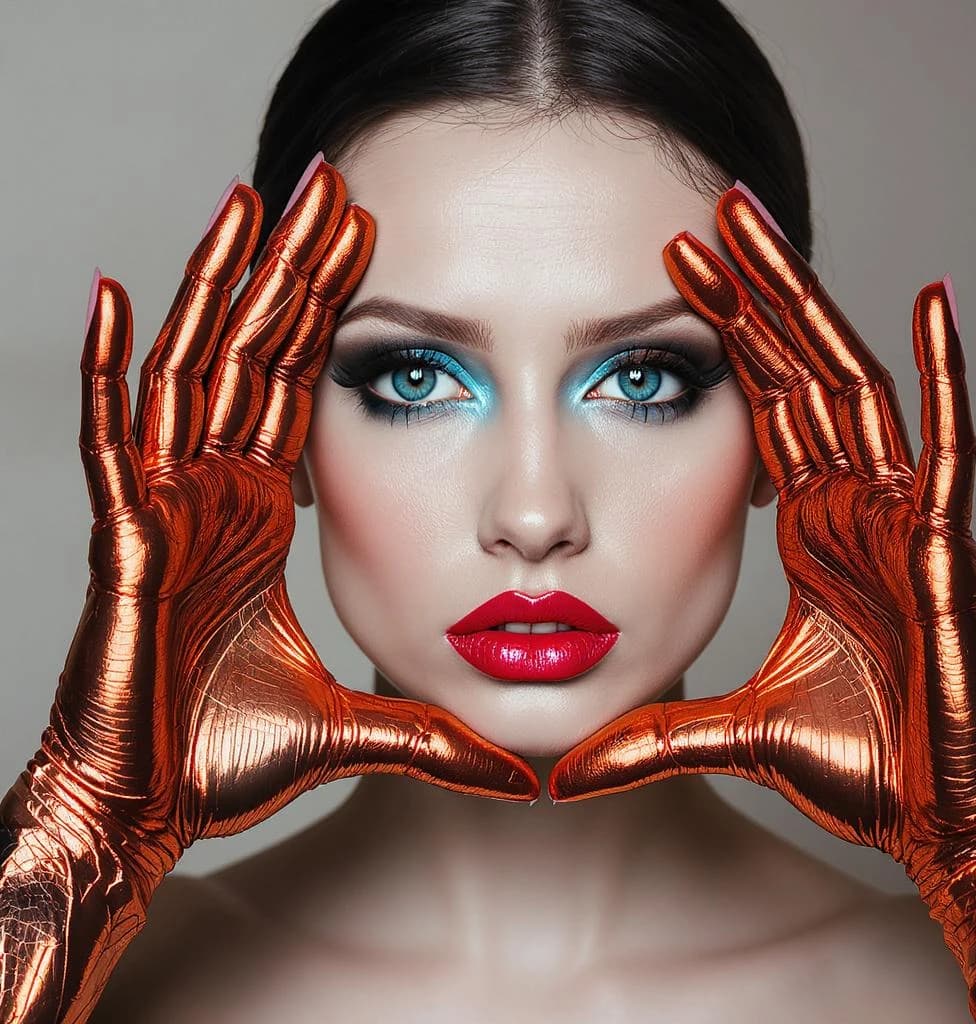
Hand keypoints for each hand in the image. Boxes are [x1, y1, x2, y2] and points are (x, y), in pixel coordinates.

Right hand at [12, 159, 536, 875]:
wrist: (148, 813)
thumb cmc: (230, 763)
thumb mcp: (358, 727)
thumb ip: (432, 734)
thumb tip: (522, 769)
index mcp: (262, 515)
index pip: (300, 387)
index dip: (328, 314)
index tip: (369, 243)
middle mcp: (213, 494)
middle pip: (255, 355)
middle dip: (290, 270)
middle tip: (330, 183)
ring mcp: (165, 508)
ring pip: (192, 371)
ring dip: (218, 286)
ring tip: (248, 202)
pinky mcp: (123, 540)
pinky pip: (109, 438)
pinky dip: (104, 367)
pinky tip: (112, 293)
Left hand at [549, 185, 975, 874]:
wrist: (937, 824)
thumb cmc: (858, 769)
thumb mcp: (732, 732)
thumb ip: (655, 736)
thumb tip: (565, 766)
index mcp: (811, 531)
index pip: (762, 407)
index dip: (725, 338)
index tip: (673, 270)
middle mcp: (853, 509)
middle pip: (799, 374)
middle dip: (756, 293)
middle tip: (709, 211)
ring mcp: (899, 522)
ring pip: (852, 390)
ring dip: (809, 308)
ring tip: (763, 227)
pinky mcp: (940, 553)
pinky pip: (948, 450)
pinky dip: (948, 377)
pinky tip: (936, 302)